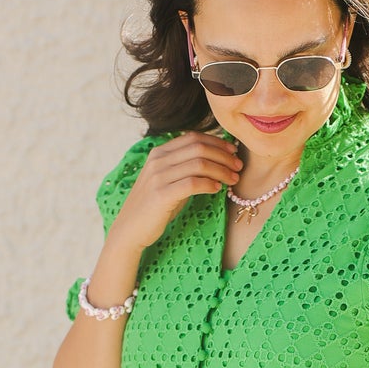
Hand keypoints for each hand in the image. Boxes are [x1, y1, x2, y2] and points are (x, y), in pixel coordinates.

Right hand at [109, 130, 241, 251]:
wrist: (130, 230)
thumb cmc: (154, 207)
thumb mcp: (169, 181)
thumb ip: (185, 168)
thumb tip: (214, 160)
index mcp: (159, 153)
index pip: (193, 137)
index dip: (217, 142)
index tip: (233, 151)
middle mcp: (158, 160)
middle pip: (199, 148)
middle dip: (223, 155)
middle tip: (238, 166)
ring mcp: (158, 177)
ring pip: (198, 164)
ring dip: (221, 170)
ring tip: (233, 180)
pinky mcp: (161, 195)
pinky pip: (191, 183)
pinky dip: (208, 184)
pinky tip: (217, 189)